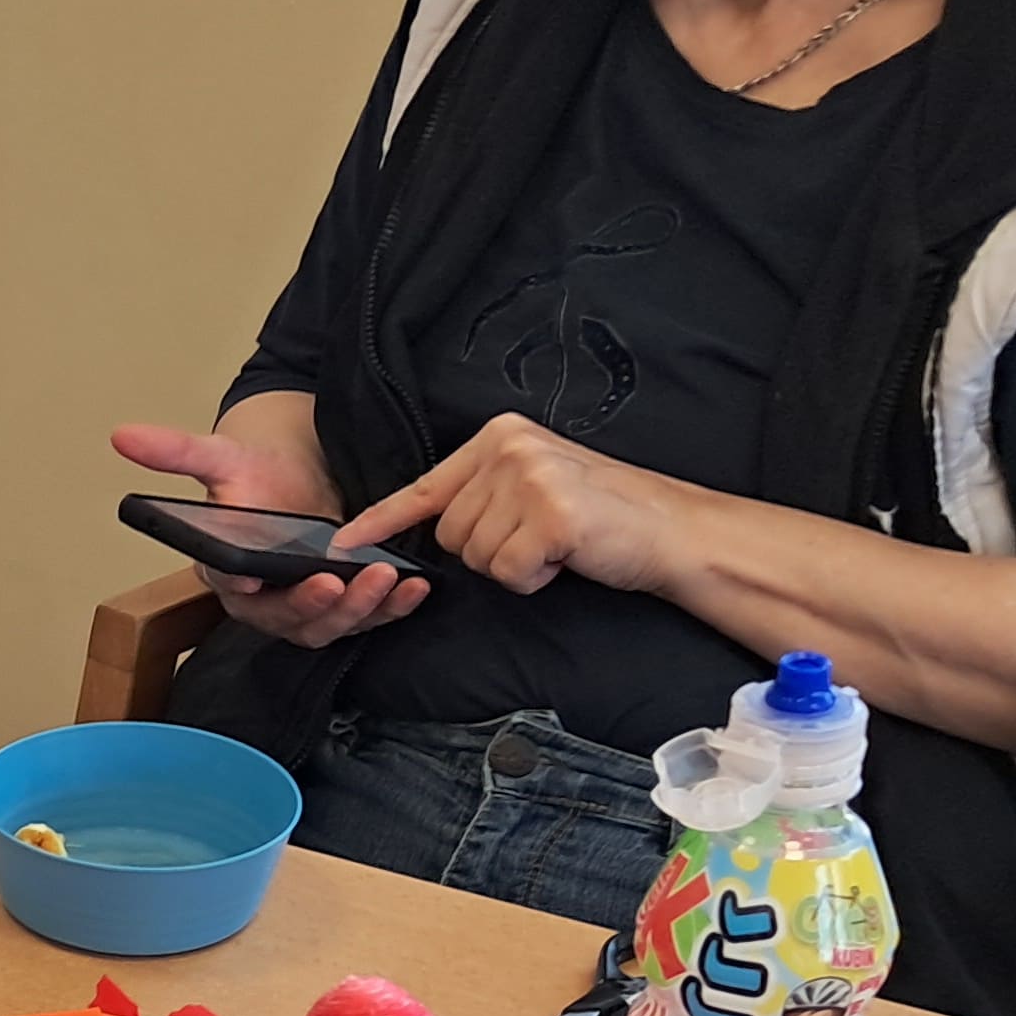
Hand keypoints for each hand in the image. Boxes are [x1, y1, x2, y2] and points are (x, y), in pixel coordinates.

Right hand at [113, 417, 425, 648]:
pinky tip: (415, 586)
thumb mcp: (219, 455)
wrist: (295, 474)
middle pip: (286, 621)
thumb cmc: (255, 470)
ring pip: (328, 626)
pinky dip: (391, 608)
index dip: (249, 592)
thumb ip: (175, 452)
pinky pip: (365, 618)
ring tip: (389, 581)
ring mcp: (303, 605)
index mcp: (224, 570)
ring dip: (360, 611)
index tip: (261, 580)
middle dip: (318, 606)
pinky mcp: (340, 604)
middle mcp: (261, 599)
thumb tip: (121, 434)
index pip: (232, 591)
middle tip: (342, 581)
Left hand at [336, 411, 700, 597]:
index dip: (381, 520)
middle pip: (448, 533)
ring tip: (558, 542)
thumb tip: (427, 527)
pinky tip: (567, 555)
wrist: (671, 530)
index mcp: (499, 436)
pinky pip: (507, 572)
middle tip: (541, 536)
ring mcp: (530, 479)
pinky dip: (534, 578)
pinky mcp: (550, 515)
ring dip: (514, 565)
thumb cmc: (600, 515)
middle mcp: (509, 449)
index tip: (343, 542)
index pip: (424, 486)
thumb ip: (481, 494)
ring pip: (475, 556)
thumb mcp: (532, 486)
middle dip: (489, 549)